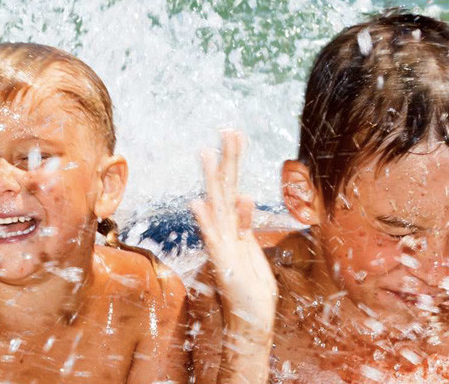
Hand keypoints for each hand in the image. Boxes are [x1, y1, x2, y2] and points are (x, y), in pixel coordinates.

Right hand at [191, 131, 276, 330]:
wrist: (250, 321)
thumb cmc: (252, 287)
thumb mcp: (253, 249)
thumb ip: (246, 223)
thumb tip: (245, 195)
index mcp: (233, 227)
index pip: (232, 186)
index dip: (234, 161)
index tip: (234, 133)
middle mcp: (224, 232)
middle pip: (224, 188)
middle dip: (227, 159)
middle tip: (227, 130)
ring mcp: (222, 246)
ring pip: (216, 206)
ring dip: (211, 181)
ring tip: (206, 154)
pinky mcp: (223, 263)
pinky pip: (213, 239)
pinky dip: (205, 222)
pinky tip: (198, 204)